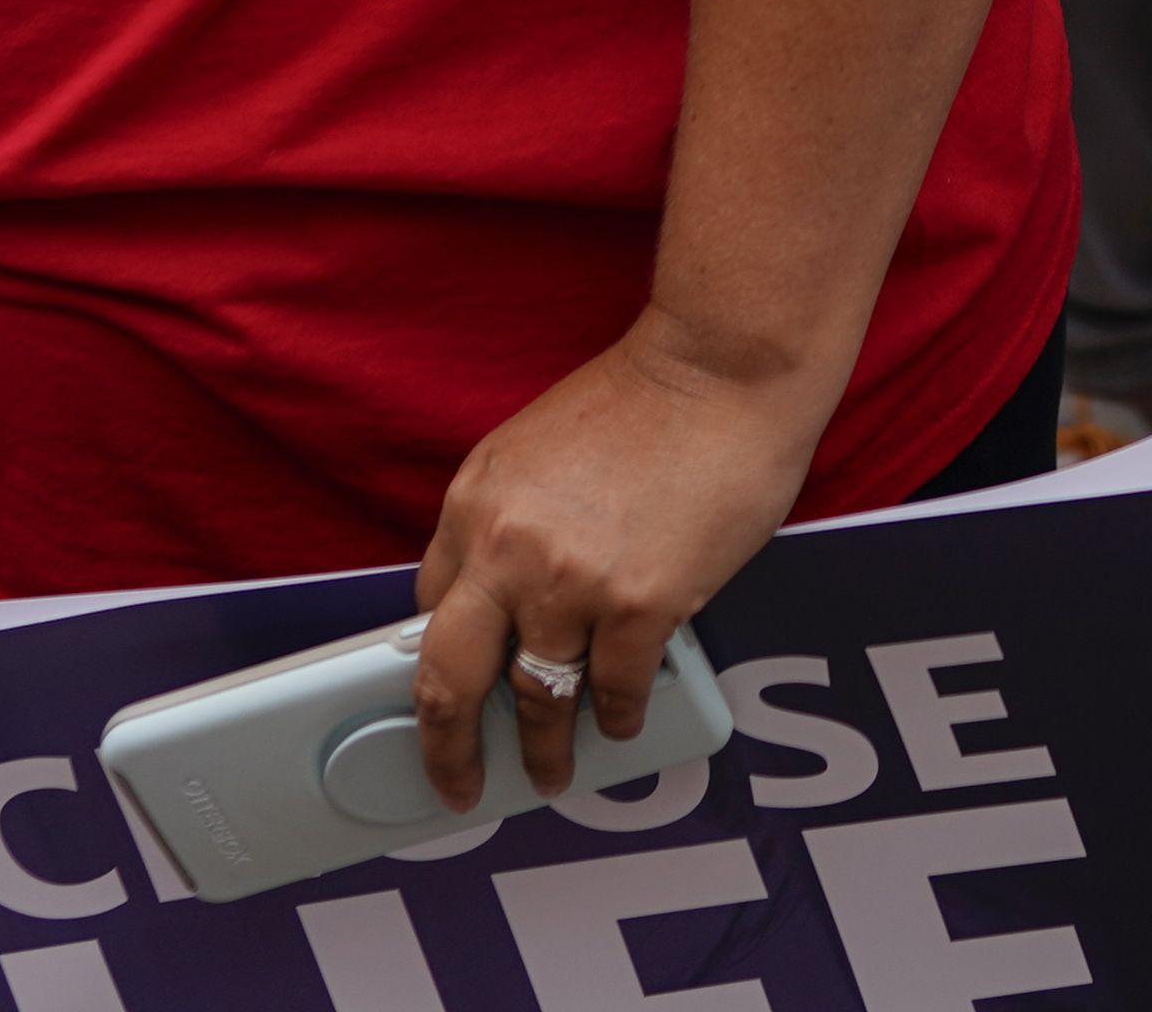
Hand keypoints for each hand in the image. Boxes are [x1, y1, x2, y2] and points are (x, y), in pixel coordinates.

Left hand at [410, 316, 833, 798]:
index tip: (441, 703)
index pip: (428, 610)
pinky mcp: (641, 604)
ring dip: (544, 749)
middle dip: (446, 746)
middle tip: (457, 782)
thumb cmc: (644, 402)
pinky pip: (614, 690)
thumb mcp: (533, 454)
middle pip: (448, 679)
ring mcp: (571, 582)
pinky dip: (617, 716)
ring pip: (537, 699)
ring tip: (551, 772)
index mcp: (473, 503)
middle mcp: (507, 548)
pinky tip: (621, 723)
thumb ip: (508, 525)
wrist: (722, 369)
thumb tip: (505, 602)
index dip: (436, 668)